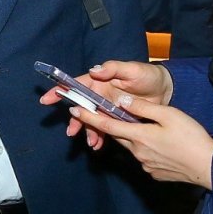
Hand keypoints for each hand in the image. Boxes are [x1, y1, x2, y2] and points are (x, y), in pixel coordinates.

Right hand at [39, 60, 172, 148]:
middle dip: (75, 120)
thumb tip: (93, 71)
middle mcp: (99, 95)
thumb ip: (113, 69)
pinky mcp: (115, 119)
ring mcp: (106, 108)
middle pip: (81, 107)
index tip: (47, 99)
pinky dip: (99, 137)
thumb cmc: (148, 75)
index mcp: (99, 81)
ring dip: (87, 131)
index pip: (76, 85)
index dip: (60, 91)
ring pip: (91, 121)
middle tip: (71, 131)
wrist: (165, 91)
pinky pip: (103, 129)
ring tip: (91, 142)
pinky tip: (98, 144)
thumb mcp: (132, 69)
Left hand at [71, 97, 212, 186]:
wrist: (208, 167)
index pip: (107, 126)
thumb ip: (142, 108)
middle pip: (119, 136)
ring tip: (149, 129)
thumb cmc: (191, 137)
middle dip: (111, 126)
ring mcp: (145, 165)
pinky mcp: (155, 173)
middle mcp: (137, 152)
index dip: (89, 117)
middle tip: (107, 114)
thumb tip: (121, 101)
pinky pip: (145, 157)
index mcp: (139, 135)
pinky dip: (148, 149)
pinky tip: (163, 145)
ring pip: (133, 146)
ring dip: (134, 137)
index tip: (74, 111)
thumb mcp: (168, 115)